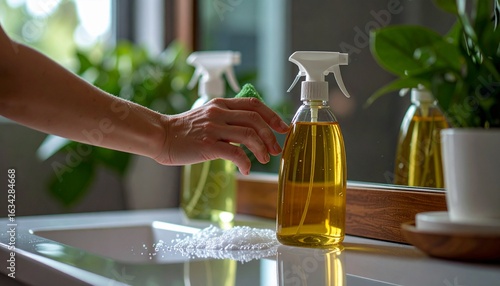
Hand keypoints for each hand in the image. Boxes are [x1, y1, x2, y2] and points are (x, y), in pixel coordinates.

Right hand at [156, 97, 288, 174]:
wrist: (161, 136)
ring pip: (249, 135)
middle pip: (256, 119)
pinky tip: (246, 169)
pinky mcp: (208, 144)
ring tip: (264, 160)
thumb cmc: (185, 131)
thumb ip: (228, 121)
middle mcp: (219, 113)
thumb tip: (251, 133)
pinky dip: (245, 162)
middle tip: (275, 149)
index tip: (283, 128)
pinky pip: (235, 153)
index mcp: (221, 104)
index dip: (272, 115)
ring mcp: (213, 128)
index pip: (254, 104)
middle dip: (271, 135)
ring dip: (261, 149)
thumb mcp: (208, 117)